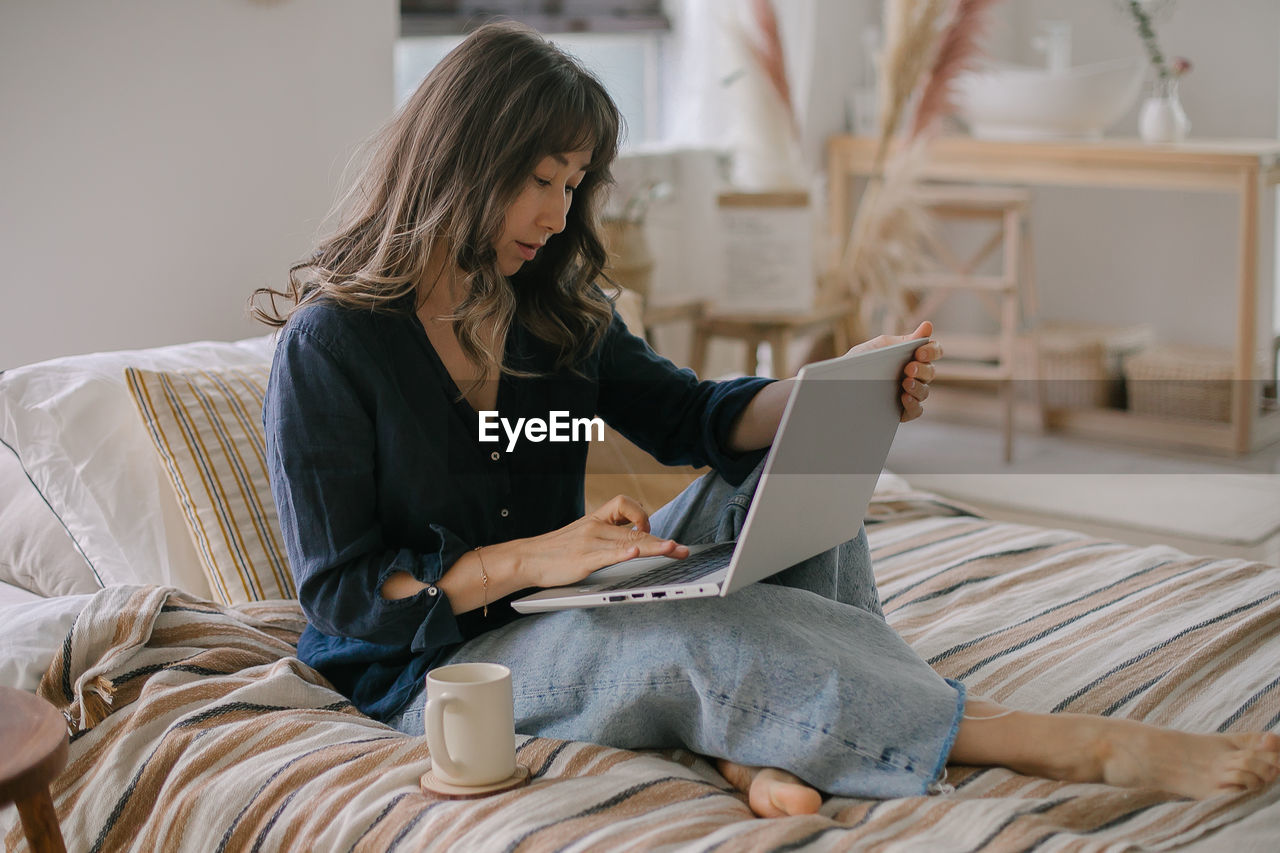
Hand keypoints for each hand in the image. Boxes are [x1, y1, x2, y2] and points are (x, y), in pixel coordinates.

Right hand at [519, 495, 689, 587]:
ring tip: (673, 550)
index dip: (642, 516)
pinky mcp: (583, 558)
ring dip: (653, 547)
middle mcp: (596, 527)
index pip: (625, 505)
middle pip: (635, 531)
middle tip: (683, 550)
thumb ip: (604, 535)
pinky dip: (623, 554)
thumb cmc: (555, 550)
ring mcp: (590, 542)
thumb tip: (631, 543)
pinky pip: (607, 553)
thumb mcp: (582, 535)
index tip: (650, 531)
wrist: (526, 558)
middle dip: (662, 541)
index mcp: (596, 519)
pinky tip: (635, 555)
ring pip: (628, 542)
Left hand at [849, 321, 941, 422]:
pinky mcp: (903, 410)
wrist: (840, 382)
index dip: (932, 351)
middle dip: (922, 369)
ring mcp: (910, 393)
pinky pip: (916, 410)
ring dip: (918, 387)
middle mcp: (915, 375)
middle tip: (908, 368)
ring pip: (925, 392)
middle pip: (931, 372)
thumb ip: (904, 339)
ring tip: (905, 383)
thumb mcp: (879, 346)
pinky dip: (913, 404)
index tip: (919, 353)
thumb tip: (928, 326)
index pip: (934, 351)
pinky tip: (904, 398)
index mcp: (913, 356)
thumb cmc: (861, 360)